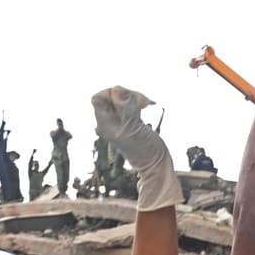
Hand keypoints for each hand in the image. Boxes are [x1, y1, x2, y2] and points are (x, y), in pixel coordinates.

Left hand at [91, 86, 181, 211]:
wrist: (155, 163)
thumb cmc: (145, 150)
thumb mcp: (134, 129)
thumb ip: (125, 109)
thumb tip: (117, 90)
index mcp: (105, 125)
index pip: (98, 98)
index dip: (112, 93)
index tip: (128, 98)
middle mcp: (109, 122)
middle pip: (111, 96)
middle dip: (127, 94)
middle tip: (143, 102)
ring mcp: (119, 121)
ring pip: (122, 99)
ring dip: (135, 97)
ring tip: (147, 104)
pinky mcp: (129, 120)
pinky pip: (130, 104)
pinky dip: (139, 102)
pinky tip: (148, 105)